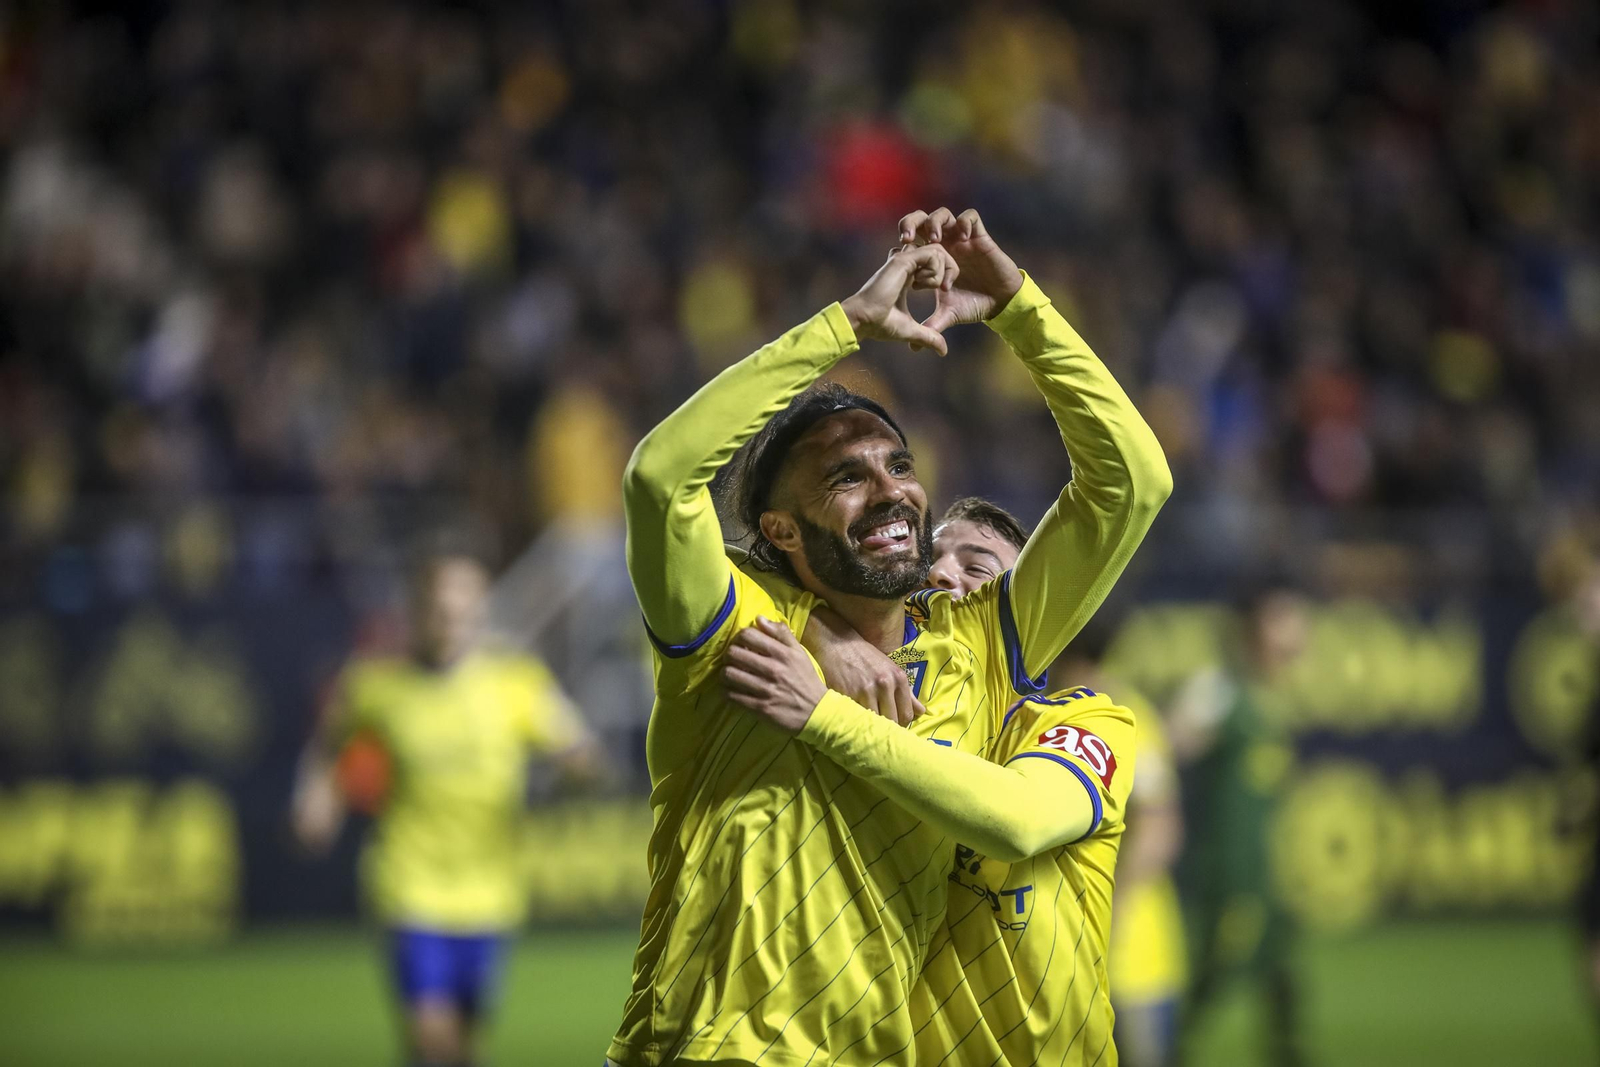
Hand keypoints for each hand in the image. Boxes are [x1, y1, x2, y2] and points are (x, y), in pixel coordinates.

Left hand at [724, 617, 828, 733]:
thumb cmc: (806, 679)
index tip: (741, 644)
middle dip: (729, 655)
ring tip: (730, 674)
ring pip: (729, 674)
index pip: (748, 635)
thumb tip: (759, 619)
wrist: (816, 711)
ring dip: (725, 673)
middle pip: (734, 653)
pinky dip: (727, 692)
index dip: (739, 637)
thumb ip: (781, 633)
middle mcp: (772, 669)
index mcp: (782, 653)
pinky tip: (732, 690)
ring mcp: (765, 689)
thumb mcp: (799, 652)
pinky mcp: (760, 707)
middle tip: (732, 659)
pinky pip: (732, 696)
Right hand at [801, 606, 925, 725]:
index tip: (892, 724)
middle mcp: (885, 684)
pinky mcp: (848, 694)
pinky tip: (855, 718)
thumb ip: (906, 692)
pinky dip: (857, 720)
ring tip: (867, 724)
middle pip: (892, 721)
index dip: (900, 723)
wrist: (837, 643)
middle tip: (879, 728)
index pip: (907, 714)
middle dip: (886, 727)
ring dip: (871, 726)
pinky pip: (857, 717)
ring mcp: (866, 690)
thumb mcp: (889, 669)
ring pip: (875, 722)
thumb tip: (921, 712)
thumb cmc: (865, 657)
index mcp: (898, 678)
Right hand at [840, 243, 959, 354]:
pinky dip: (935, 270)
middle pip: (938, 252)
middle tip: (944, 288)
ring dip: (942, 269)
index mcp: (907, 276)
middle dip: (949, 267)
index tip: (941, 292)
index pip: (932, 262)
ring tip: (932, 287)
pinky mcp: (902, 260)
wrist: (863, 321)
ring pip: (937, 250)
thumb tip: (943, 351)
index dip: (943, 273)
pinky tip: (922, 286)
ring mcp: (903, 260)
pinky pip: (931, 254)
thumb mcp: (911, 330)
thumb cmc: (879, 324)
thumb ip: (928, 337)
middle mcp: (906, 265)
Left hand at [897, 207, 1023, 332]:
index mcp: (931, 258)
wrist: (1001, 303)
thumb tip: (911, 347)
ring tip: (934, 239)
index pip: (910, 240)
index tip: (899, 258)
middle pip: (920, 220)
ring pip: (943, 214)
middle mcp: (944, 244)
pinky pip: (971, 217)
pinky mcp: (980, 236)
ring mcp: (961, 238)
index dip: (902, 245)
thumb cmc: (974, 305)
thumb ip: (930, 325)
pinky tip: (962, 237)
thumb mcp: (949, 314)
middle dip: (910, 223)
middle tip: (907, 238)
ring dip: (935, 222)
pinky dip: (964, 222)